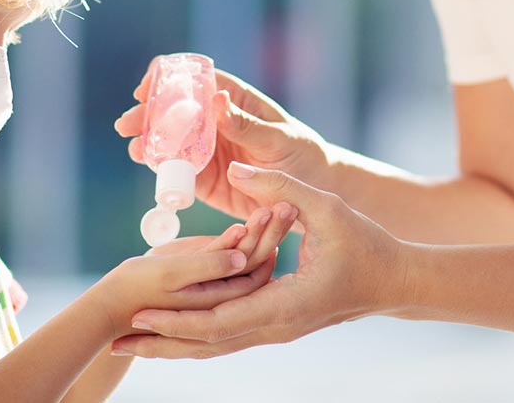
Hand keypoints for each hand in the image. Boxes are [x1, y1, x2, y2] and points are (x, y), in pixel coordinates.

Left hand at [112, 164, 404, 359]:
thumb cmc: (368, 245)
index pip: (221, 321)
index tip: (141, 316)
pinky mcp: (276, 323)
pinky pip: (228, 336)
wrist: (396, 282)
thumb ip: (281, 187)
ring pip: (216, 347)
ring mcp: (276, 330)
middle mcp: (277, 326)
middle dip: (161, 345)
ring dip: (173, 347)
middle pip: (209, 345)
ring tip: (130, 347)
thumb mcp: (328, 208)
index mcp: (287, 305)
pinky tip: (171, 334)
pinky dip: (196, 338)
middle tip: (117, 344)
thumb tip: (238, 166)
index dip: (178, 320)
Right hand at [114, 63, 330, 220]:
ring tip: (135, 149)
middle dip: (148, 114)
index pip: (197, 81)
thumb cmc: (302, 157)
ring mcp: (209, 151)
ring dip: (149, 142)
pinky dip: (161, 169)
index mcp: (235, 102)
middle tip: (127, 123)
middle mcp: (216, 123)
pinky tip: (148, 166)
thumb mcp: (279, 139)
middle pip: (174, 112)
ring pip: (170, 141)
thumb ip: (247, 125)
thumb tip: (217, 100)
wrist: (310, 198)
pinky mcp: (206, 180)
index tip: (146, 86)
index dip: (168, 80)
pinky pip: (179, 172)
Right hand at [147, 203, 297, 285]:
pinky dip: (245, 232)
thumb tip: (243, 257)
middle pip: (258, 259)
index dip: (270, 238)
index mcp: (222, 298)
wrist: (114, 304)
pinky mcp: (206, 269)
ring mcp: (217, 280)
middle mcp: (225, 291)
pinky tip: (256, 214)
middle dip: (273, 230)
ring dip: (263, 229)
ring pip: (249, 254)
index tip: (279, 207)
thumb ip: (208, 266)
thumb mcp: (171, 274)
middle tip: (287, 200)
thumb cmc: (137, 288)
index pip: (258, 267)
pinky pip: (232, 251)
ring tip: (277, 201)